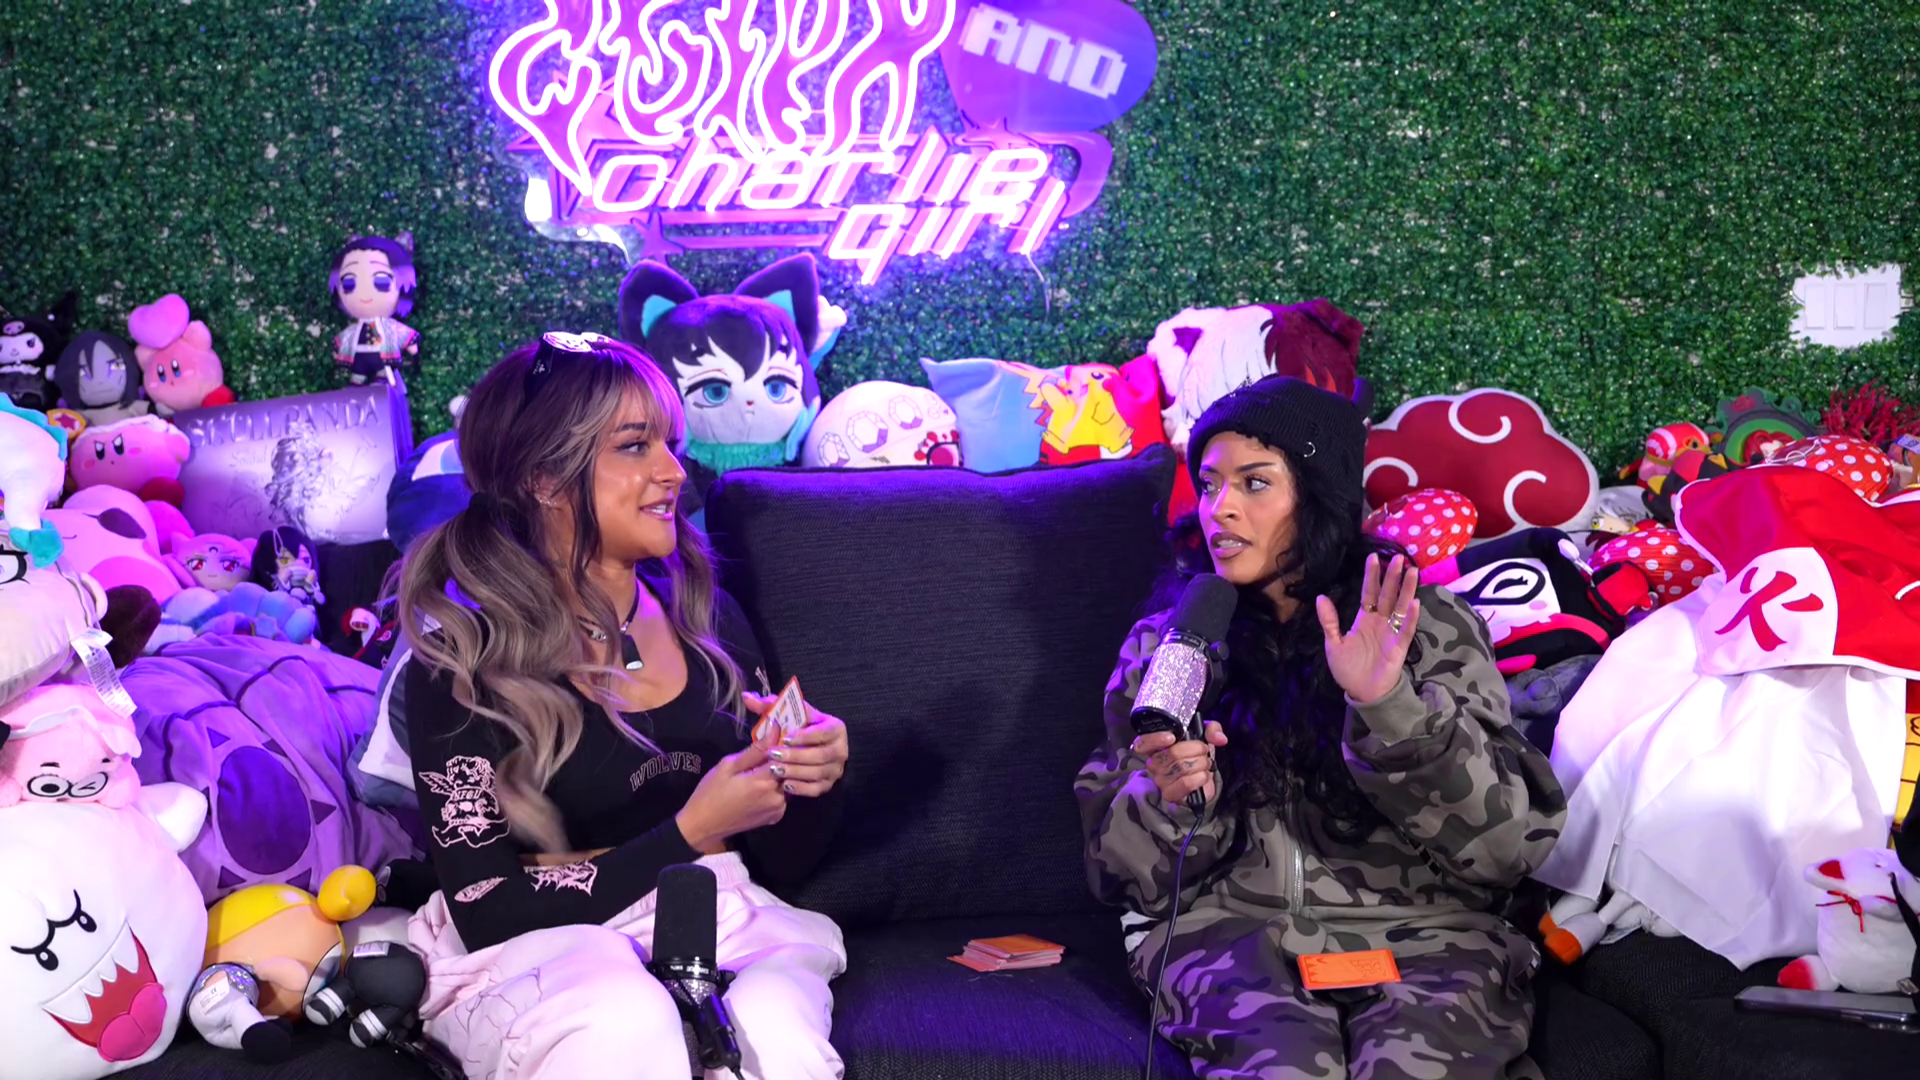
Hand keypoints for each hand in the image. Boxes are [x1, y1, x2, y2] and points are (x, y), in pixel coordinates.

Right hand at [676, 742, 785, 852]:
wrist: (703, 826)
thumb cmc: (711, 792)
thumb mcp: (728, 766)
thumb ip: (755, 750)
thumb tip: (775, 729)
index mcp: (764, 782)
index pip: (786, 756)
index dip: (781, 744)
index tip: (775, 737)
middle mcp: (777, 797)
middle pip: (790, 770)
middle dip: (782, 758)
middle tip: (766, 753)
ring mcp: (778, 809)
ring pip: (788, 782)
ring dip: (780, 773)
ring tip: (761, 768)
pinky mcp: (776, 817)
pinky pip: (783, 795)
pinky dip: (776, 787)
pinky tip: (761, 784)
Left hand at [742, 692, 848, 797]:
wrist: (809, 747)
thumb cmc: (798, 728)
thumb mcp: (788, 715)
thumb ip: (769, 705)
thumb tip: (747, 698)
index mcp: (835, 728)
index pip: (823, 733)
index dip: (805, 737)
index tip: (784, 739)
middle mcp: (840, 749)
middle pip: (820, 755)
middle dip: (796, 756)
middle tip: (774, 755)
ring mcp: (835, 769)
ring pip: (817, 773)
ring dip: (795, 772)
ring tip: (775, 770)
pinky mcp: (828, 784)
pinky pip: (816, 789)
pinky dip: (801, 788)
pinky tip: (785, 785)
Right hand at [1131, 722, 1227, 808]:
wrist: (1203, 780)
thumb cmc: (1197, 756)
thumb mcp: (1205, 736)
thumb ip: (1212, 730)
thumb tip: (1219, 737)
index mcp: (1156, 746)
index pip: (1143, 743)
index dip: (1155, 739)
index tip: (1171, 737)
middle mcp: (1154, 763)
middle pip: (1172, 753)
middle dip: (1196, 749)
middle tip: (1204, 751)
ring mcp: (1160, 780)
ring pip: (1182, 767)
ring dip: (1201, 764)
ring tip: (1205, 764)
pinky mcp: (1170, 794)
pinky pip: (1185, 783)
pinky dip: (1200, 777)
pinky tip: (1203, 776)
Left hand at [1316, 552, 1420, 705]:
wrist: (1362, 692)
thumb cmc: (1348, 669)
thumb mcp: (1333, 644)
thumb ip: (1329, 621)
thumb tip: (1321, 597)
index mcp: (1364, 619)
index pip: (1369, 592)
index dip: (1372, 576)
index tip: (1374, 557)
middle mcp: (1380, 622)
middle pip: (1388, 595)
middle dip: (1393, 576)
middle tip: (1399, 557)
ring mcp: (1392, 632)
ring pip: (1401, 607)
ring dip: (1407, 590)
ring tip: (1412, 572)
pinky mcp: (1400, 646)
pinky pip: (1407, 629)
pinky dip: (1411, 617)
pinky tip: (1414, 603)